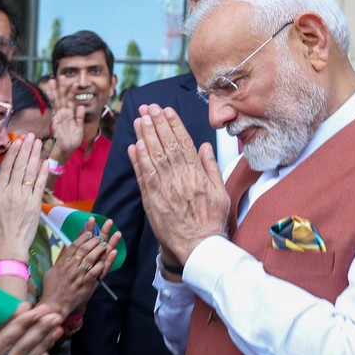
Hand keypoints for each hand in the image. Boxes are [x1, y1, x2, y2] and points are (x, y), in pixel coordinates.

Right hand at [0, 133, 47, 261]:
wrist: (7, 249)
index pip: (6, 167)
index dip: (12, 153)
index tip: (16, 141)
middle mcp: (12, 192)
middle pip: (20, 166)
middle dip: (25, 149)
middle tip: (30, 135)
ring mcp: (25, 198)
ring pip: (30, 172)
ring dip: (35, 156)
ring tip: (38, 142)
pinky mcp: (35, 206)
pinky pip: (40, 186)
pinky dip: (43, 173)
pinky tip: (45, 162)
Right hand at [41, 218, 120, 316]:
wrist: (54, 305)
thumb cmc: (51, 289)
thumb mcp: (51, 271)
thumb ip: (60, 260)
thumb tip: (68, 248)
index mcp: (63, 263)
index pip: (74, 246)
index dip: (83, 237)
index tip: (90, 232)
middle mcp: (71, 268)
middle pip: (84, 250)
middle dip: (94, 241)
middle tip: (101, 236)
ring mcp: (79, 276)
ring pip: (91, 259)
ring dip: (99, 250)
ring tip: (106, 243)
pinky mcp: (85, 286)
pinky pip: (95, 273)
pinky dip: (101, 265)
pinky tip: (108, 258)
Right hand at [44, 77, 85, 162]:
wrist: (65, 150)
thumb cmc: (72, 141)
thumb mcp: (79, 129)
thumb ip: (79, 118)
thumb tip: (81, 106)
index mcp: (71, 115)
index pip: (72, 101)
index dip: (72, 92)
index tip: (75, 83)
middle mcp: (64, 113)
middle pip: (63, 97)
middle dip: (63, 87)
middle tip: (62, 76)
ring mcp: (58, 115)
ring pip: (57, 100)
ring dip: (56, 90)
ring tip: (54, 79)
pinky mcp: (54, 118)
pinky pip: (53, 107)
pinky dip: (51, 98)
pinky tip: (50, 91)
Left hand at [127, 104, 229, 264]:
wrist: (198, 247)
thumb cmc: (211, 221)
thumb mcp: (220, 192)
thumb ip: (211, 167)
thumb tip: (204, 146)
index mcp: (196, 174)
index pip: (182, 143)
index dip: (173, 125)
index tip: (166, 110)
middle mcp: (179, 178)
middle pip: (165, 145)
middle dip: (156, 124)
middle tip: (149, 108)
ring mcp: (164, 189)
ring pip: (152, 157)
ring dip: (145, 136)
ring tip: (139, 119)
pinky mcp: (152, 201)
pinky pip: (143, 176)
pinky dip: (138, 160)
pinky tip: (134, 145)